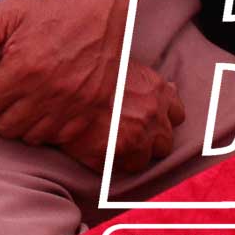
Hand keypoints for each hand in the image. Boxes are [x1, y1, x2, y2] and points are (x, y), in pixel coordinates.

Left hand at [0, 0, 128, 148]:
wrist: (100, 4)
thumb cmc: (50, 6)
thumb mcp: (7, 13)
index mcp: (23, 68)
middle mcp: (48, 91)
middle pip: (4, 127)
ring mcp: (72, 102)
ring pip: (30, 136)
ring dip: (20, 123)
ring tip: (19, 102)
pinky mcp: (91, 107)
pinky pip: (59, 137)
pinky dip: (47, 128)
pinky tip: (43, 108)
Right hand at [60, 61, 184, 175]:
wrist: (58, 80)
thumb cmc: (87, 67)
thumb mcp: (123, 65)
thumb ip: (147, 82)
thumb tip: (172, 87)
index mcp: (156, 90)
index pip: (176, 115)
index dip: (163, 119)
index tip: (150, 121)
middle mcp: (152, 115)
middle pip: (164, 143)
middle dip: (149, 142)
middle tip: (127, 135)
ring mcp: (136, 138)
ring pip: (142, 161)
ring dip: (129, 156)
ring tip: (107, 145)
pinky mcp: (114, 155)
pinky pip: (117, 169)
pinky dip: (107, 163)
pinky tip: (93, 150)